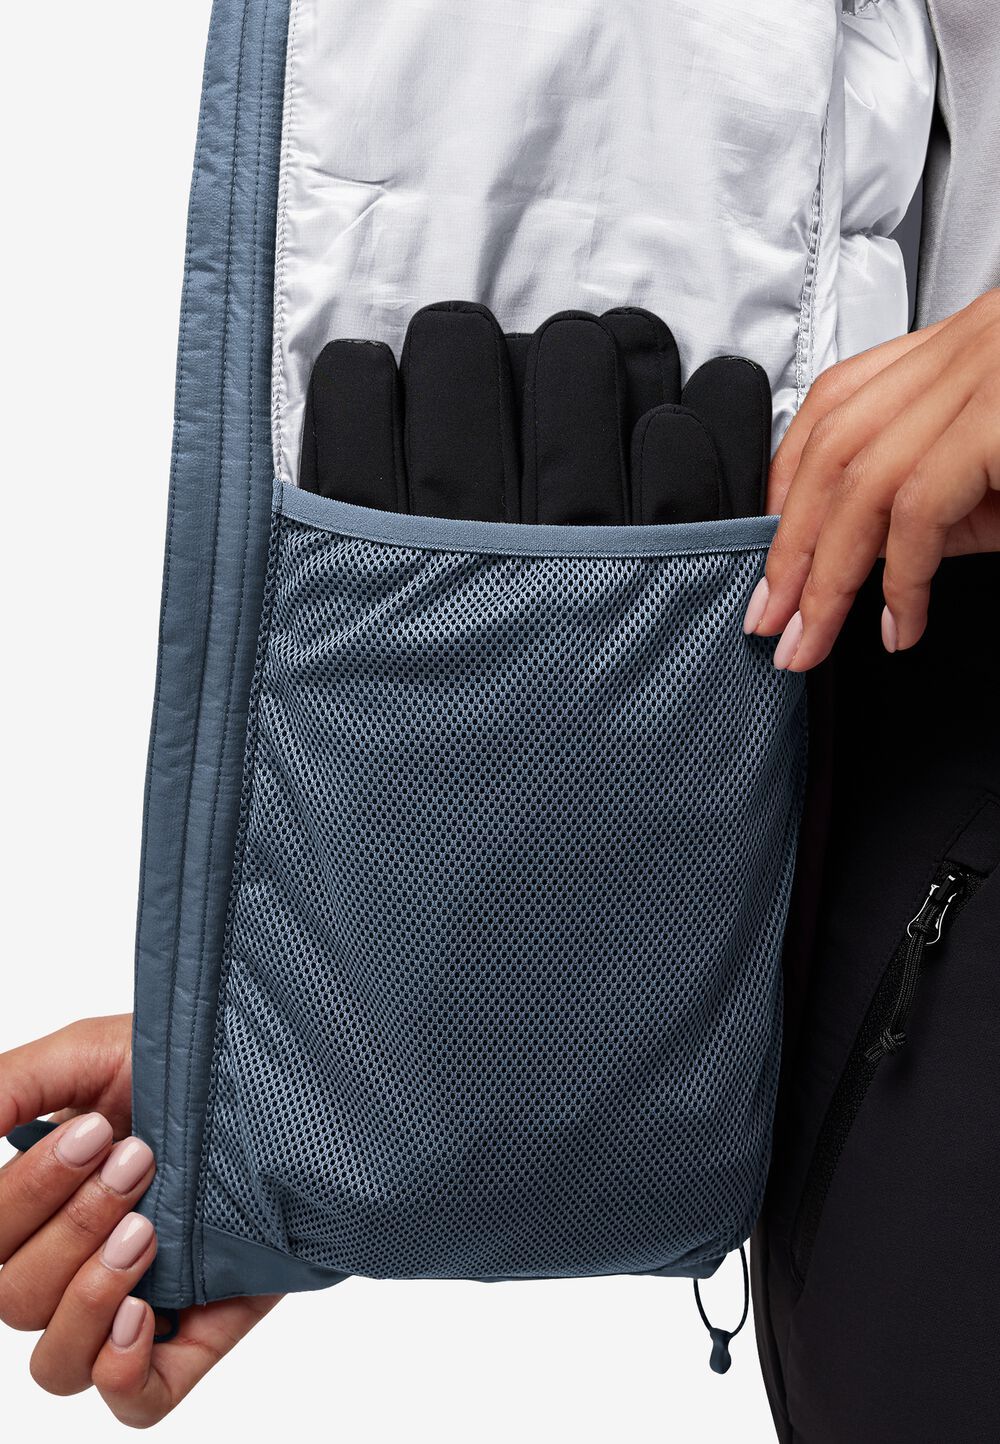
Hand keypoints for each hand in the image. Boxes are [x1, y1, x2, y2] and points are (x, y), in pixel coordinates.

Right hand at [0, 1016, 280, 1425]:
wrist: (277, 1086)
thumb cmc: (184, 1067)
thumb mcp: (90, 1053)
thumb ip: (11, 1086)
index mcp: (37, 1209)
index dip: (28, 1194)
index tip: (95, 1131)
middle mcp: (72, 1266)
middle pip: (14, 1297)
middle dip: (74, 1225)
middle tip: (141, 1163)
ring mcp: (128, 1310)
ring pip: (56, 1364)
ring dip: (89, 1296)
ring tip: (146, 1232)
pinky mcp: (189, 1342)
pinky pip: (133, 1403)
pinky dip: (123, 1374)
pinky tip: (144, 1315)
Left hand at [742, 290, 999, 669]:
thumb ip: (945, 501)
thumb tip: (879, 560)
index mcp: (959, 345)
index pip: (832, 407)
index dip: (785, 485)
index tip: (770, 556)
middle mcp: (967, 345)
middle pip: (833, 449)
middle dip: (789, 546)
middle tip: (770, 622)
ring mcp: (989, 370)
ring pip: (861, 479)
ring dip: (825, 574)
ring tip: (811, 639)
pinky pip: (922, 504)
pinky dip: (900, 578)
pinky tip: (899, 625)